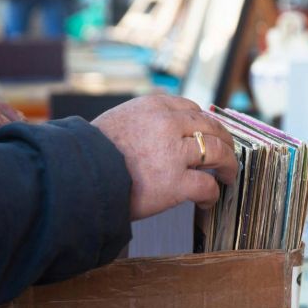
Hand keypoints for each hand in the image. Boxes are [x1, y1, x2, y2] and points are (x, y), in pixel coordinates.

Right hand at [92, 95, 238, 220]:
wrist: (79, 176)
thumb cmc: (93, 154)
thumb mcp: (120, 120)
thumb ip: (145, 120)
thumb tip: (166, 128)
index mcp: (154, 106)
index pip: (192, 109)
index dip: (206, 124)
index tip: (210, 135)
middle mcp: (168, 124)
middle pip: (211, 127)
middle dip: (225, 142)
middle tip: (228, 155)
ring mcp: (174, 153)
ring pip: (217, 153)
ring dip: (228, 166)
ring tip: (228, 176)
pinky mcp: (176, 182)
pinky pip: (207, 185)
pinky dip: (213, 194)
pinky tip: (208, 200)